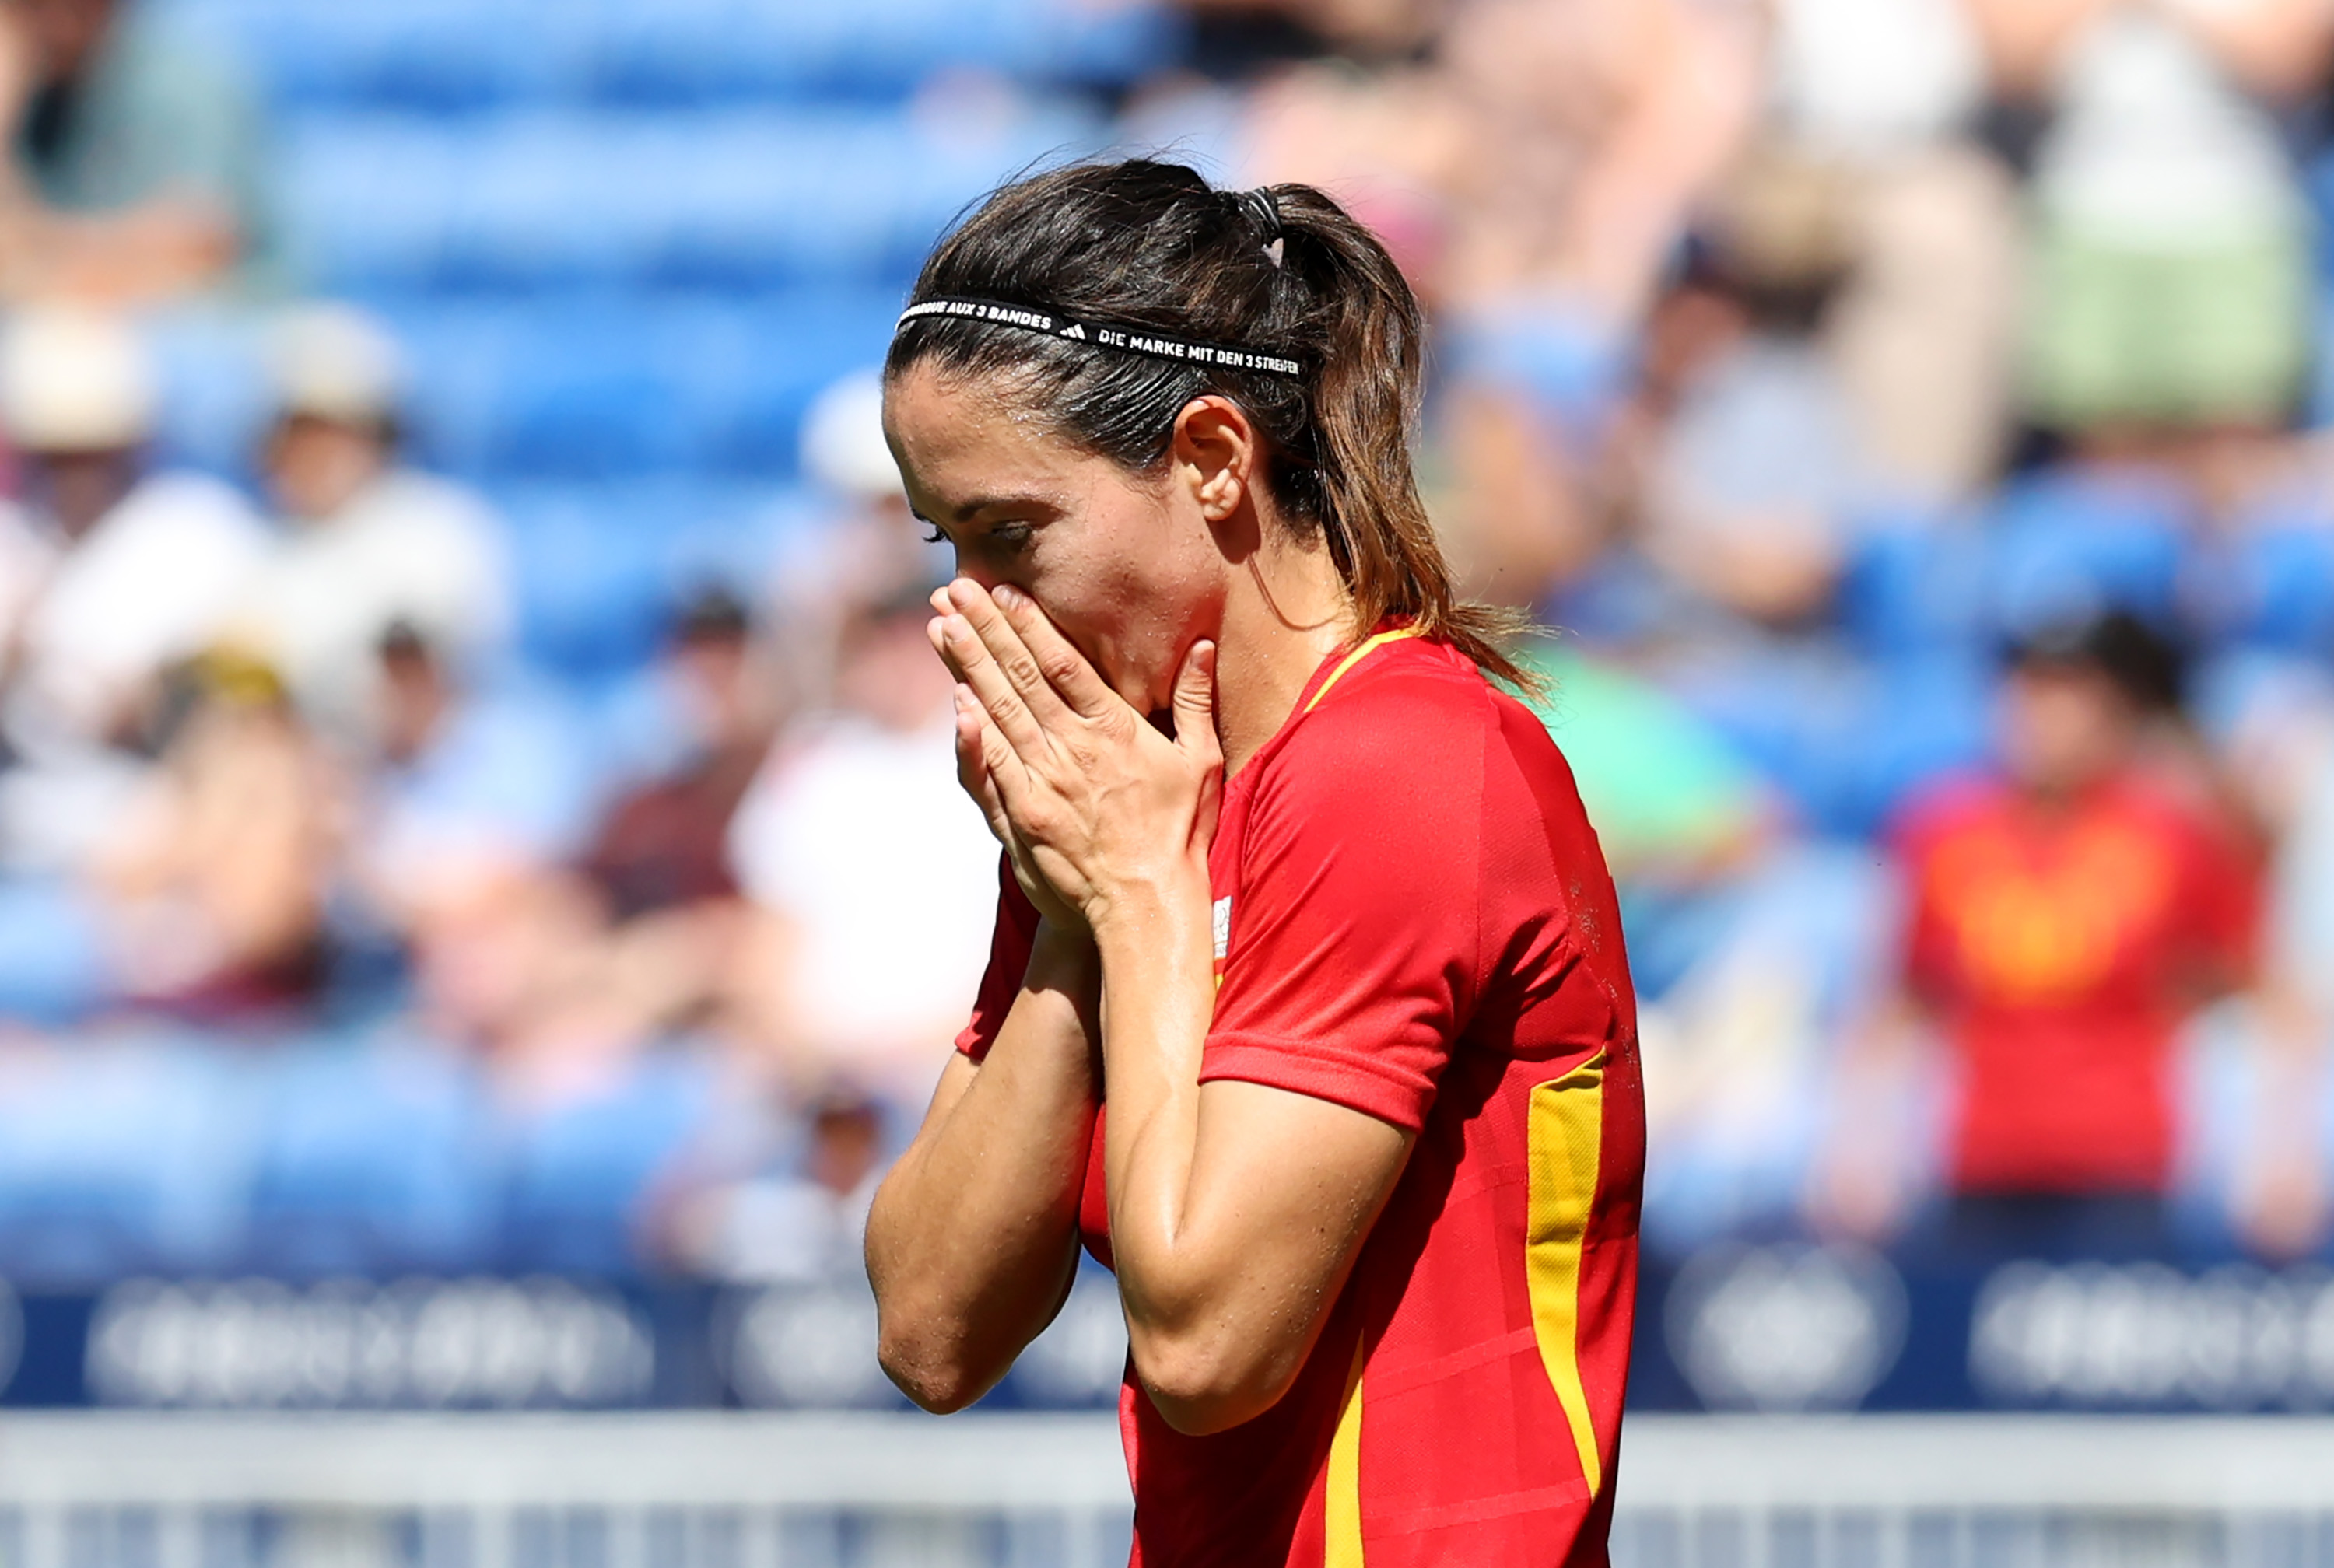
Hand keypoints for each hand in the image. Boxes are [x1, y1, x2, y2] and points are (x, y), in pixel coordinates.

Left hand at [929, 579, 1220, 937]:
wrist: (1146, 904)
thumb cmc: (1179, 833)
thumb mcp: (1201, 762)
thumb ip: (1194, 701)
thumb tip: (1201, 646)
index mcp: (1115, 731)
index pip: (1063, 664)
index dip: (1030, 624)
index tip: (1003, 590)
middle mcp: (1072, 750)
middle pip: (1020, 677)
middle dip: (984, 629)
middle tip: (953, 589)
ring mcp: (1042, 782)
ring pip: (997, 711)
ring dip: (965, 666)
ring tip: (940, 626)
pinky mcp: (1021, 814)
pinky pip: (989, 765)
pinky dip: (970, 731)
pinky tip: (955, 698)